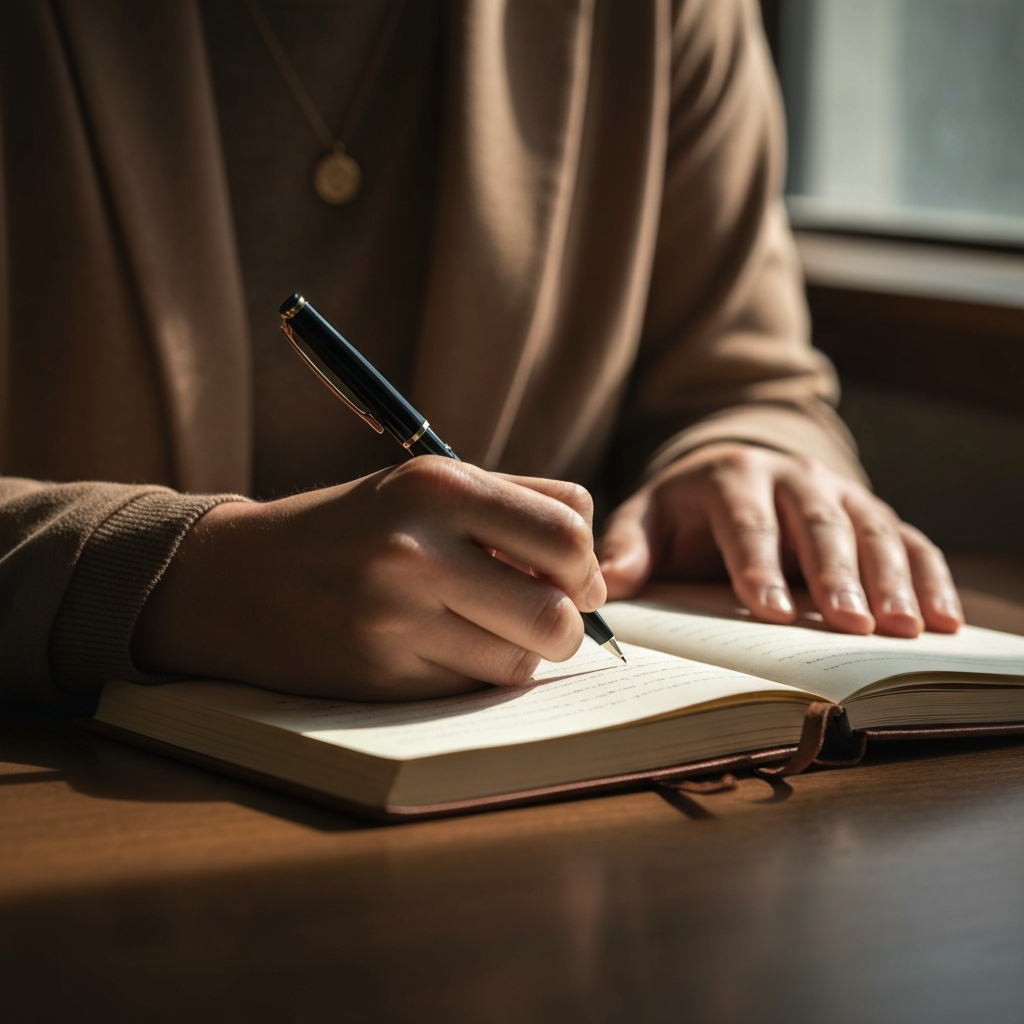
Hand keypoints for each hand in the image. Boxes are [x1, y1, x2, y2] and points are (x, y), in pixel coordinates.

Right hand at [132, 459, 605, 699]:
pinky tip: (440, 650)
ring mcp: (395, 618)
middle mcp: (416, 548)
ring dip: (520, 652)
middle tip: (550, 618)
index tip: (575, 579)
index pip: (567, 533)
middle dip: (569, 625)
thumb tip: (598, 569)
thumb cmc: (350, 529)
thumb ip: (515, 506)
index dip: (586, 566)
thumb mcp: (422, 486)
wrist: (235, 579)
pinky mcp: (381, 675)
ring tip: (483, 629)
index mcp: (436, 486)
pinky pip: (472, 687)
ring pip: (521, 660)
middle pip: (558, 612)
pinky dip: (474, 674)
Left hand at [598, 443, 962, 636]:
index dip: (758, 566)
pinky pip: (910, 540)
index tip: (769, 612)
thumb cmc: (686, 509)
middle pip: (818, 525)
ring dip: (891, 580)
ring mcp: (839, 492)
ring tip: (905, 629)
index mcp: (731, 476)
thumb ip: (628, 545)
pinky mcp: (871, 512)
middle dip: (836, 575)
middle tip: (850, 626)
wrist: (733, 468)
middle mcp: (792, 476)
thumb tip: (607, 582)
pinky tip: (943, 619)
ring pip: (872, 531)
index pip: (746, 523)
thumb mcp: (649, 516)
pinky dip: (930, 577)